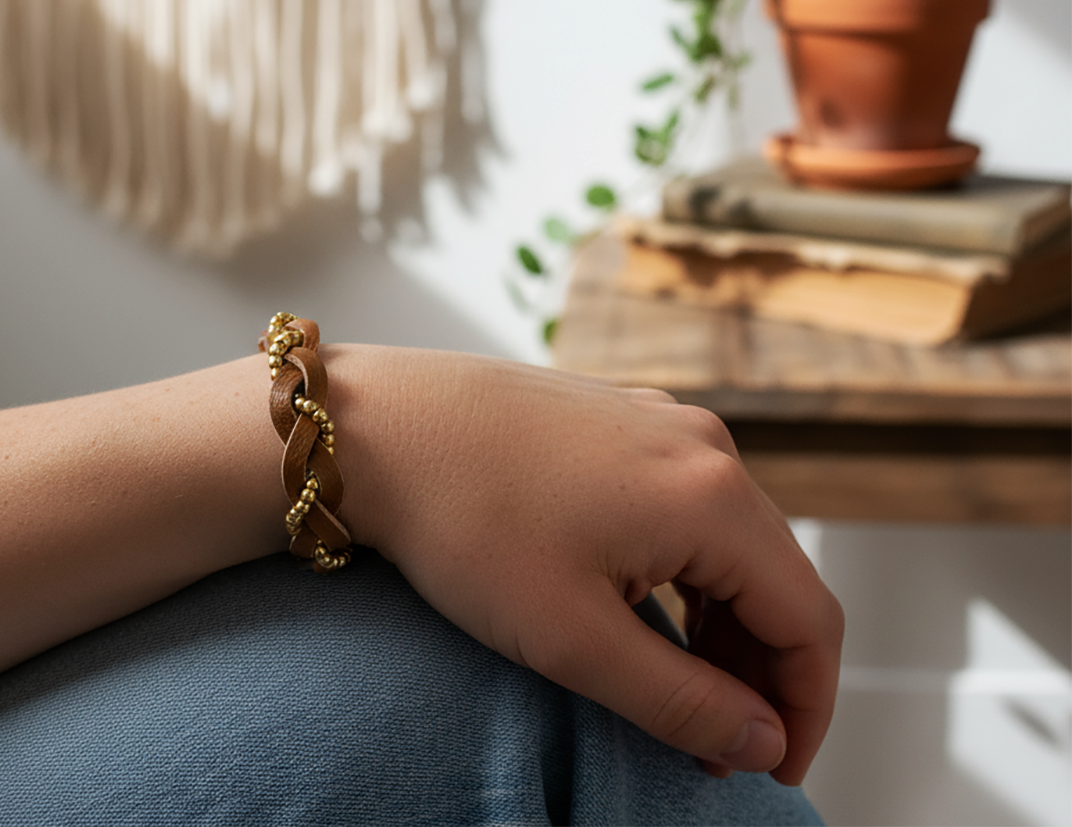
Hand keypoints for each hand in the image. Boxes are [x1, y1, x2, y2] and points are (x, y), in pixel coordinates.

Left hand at [327, 346, 842, 784]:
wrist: (382, 423)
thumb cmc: (465, 521)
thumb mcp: (573, 638)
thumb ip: (682, 703)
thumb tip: (762, 742)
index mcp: (711, 494)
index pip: (809, 620)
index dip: (806, 710)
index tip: (770, 773)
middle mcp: (702, 445)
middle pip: (776, 577)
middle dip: (760, 672)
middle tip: (712, 745)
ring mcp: (661, 423)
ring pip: (731, 541)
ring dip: (721, 623)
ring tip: (678, 689)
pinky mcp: (622, 419)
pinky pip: (685, 504)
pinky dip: (684, 571)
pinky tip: (645, 611)